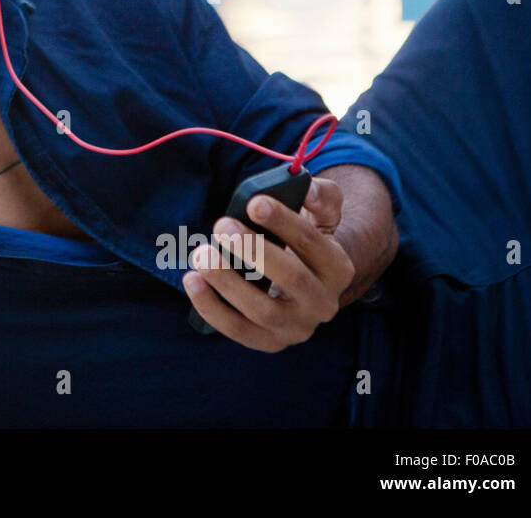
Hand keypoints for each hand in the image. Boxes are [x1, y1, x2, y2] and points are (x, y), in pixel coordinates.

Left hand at [182, 175, 354, 352]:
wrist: (305, 282)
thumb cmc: (304, 241)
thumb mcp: (321, 216)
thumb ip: (320, 195)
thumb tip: (308, 188)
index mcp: (338, 268)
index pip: (313, 244)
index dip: (284, 222)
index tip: (254, 202)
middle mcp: (323, 303)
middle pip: (291, 279)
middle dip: (254, 250)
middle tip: (222, 225)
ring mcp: (297, 328)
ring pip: (263, 311)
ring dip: (228, 282)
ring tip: (201, 254)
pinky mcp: (269, 342)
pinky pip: (238, 330)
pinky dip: (211, 308)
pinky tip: (191, 280)